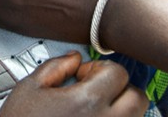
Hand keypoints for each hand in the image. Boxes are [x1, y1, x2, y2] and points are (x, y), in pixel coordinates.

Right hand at [0, 52, 147, 116]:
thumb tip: (74, 59)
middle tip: (95, 88)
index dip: (99, 68)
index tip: (83, 75)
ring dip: (120, 107)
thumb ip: (56, 66)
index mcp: (87, 102)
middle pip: (137, 97)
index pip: (118, 73)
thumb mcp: (30, 87)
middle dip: (119, 88)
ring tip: (92, 106)